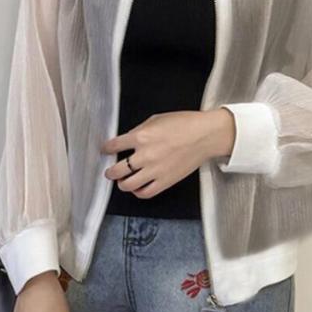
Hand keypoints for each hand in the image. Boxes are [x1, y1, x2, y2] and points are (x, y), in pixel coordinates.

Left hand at [100, 108, 235, 197]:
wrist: (205, 136)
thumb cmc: (184, 124)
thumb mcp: (156, 119)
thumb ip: (139, 130)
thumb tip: (128, 139)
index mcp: (141, 136)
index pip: (113, 146)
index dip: (106, 149)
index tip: (106, 150)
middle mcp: (145, 155)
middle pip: (117, 170)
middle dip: (110, 171)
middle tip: (110, 171)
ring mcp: (154, 170)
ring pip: (127, 185)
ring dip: (121, 184)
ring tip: (122, 181)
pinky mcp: (165, 181)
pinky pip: (145, 193)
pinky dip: (138, 192)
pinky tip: (137, 188)